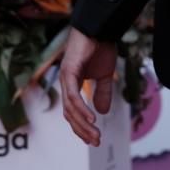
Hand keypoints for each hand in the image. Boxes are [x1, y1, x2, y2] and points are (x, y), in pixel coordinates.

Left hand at [59, 28, 116, 146]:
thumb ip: (102, 93)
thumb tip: (102, 113)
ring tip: (95, 134)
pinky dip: (81, 109)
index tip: (93, 139)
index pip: (73, 112)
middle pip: (70, 115)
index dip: (82, 127)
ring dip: (82, 123)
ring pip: (70, 109)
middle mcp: (65, 84)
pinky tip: (91, 118)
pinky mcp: (68, 73)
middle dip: (82, 130)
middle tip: (96, 141)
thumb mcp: (104, 75)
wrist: (100, 28)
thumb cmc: (100, 48)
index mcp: (72, 85)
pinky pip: (73, 96)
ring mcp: (65, 78)